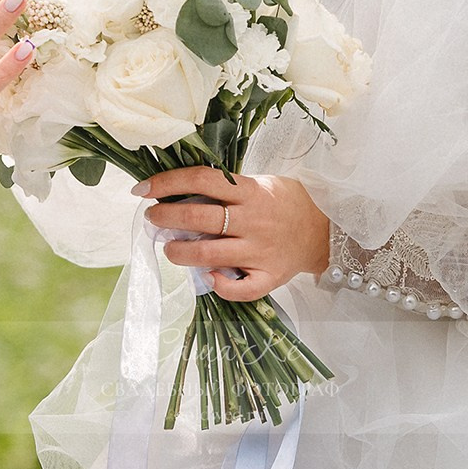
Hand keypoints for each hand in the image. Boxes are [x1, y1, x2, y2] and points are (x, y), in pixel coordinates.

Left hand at [139, 167, 330, 301]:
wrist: (323, 229)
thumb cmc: (284, 202)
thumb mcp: (259, 183)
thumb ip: (227, 189)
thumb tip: (180, 194)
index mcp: (250, 192)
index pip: (202, 180)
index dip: (168, 182)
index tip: (143, 188)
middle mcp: (253, 220)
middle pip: (200, 218)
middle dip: (166, 218)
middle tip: (152, 218)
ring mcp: (260, 251)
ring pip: (210, 255)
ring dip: (180, 252)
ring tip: (169, 248)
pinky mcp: (270, 276)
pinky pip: (241, 288)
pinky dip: (220, 286)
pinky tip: (208, 278)